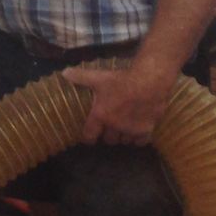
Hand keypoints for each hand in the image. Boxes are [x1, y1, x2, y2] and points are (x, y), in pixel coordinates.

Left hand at [60, 63, 176, 144]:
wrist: (150, 81)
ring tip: (123, 129)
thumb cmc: (122, 80)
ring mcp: (131, 129)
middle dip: (108, 135)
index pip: (89, 136)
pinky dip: (138, 139)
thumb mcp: (99, 77)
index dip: (88, 138)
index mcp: (100, 116)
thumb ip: (81, 77)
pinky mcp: (146, 129)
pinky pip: (140, 142)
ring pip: (124, 141)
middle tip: (109, 127)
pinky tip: (138, 132)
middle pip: (109, 140)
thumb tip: (64, 72)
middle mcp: (115, 126)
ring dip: (123, 136)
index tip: (89, 137)